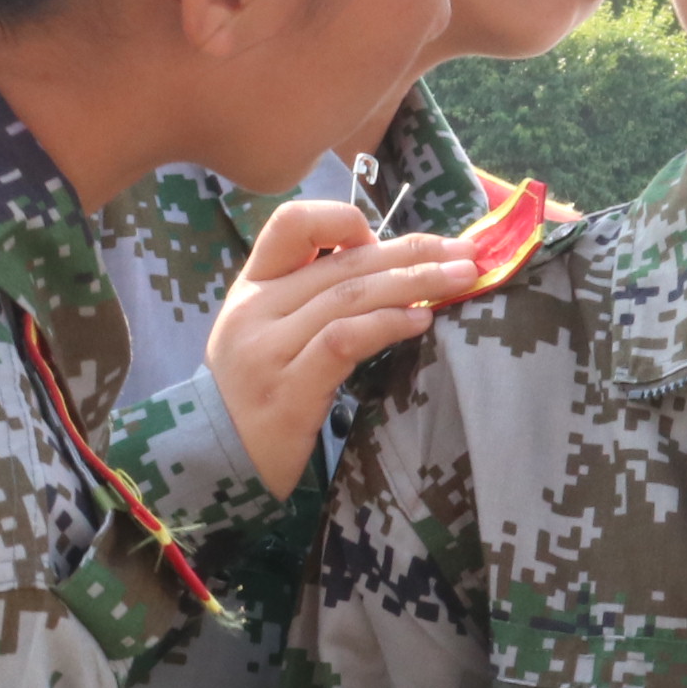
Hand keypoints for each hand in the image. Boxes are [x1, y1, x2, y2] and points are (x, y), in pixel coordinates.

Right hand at [207, 199, 480, 496]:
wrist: (220, 466)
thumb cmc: (260, 395)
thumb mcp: (273, 334)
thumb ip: (314, 297)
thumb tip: (391, 265)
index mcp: (251, 287)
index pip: (291, 223)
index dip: (345, 221)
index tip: (387, 242)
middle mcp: (254, 310)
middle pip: (344, 262)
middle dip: (412, 252)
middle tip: (465, 252)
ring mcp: (267, 350)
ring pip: (351, 295)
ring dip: (415, 283)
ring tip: (460, 280)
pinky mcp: (287, 392)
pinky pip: (344, 340)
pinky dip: (387, 324)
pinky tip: (421, 322)